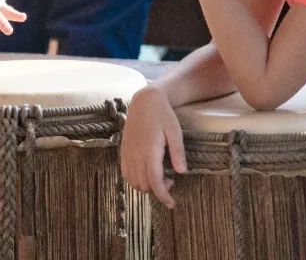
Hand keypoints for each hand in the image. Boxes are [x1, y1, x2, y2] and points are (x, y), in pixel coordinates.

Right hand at [120, 85, 187, 209]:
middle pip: (143, 184)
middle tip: (171, 180)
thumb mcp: (175, 131)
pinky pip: (126, 173)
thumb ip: (178, 152)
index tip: (171, 204)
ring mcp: (128, 153)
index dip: (163, 196)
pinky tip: (146, 172)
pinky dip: (136, 180)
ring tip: (160, 176)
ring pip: (133, 181)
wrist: (144, 101)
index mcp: (150, 150)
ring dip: (146, 186)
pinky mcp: (124, 151)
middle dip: (158, 190)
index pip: (154, 181)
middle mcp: (136, 153)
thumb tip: (181, 172)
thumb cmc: (163, 115)